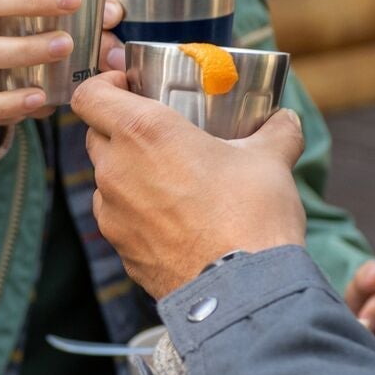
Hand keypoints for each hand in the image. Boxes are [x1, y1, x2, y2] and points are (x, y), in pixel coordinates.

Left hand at [72, 72, 306, 298]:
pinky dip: (136, 212)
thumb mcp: (270, 160)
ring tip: (169, 179)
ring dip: (127, 172)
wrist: (243, 289)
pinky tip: (172, 218)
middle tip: (158, 133)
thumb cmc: (251, 216)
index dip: (104, 85)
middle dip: (119, 128)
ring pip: (105, 179)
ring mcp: (113, 213)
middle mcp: (116, 169)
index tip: (129, 88)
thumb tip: (285, 121)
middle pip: (95, 134)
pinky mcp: (120, 249)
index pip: (89, 95)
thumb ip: (275, 131)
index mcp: (144, 132)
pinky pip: (118, 218)